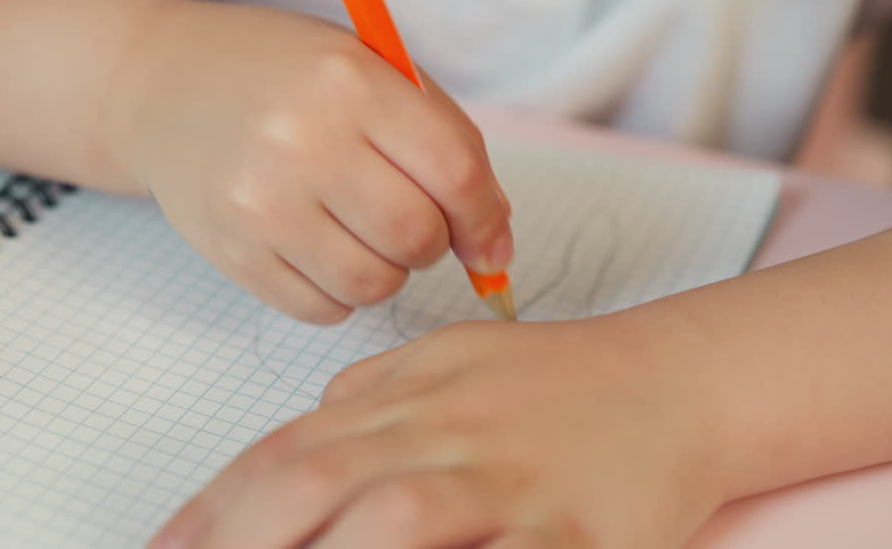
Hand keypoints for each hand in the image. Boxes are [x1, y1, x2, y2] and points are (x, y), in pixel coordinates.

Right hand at [110, 2, 511, 323]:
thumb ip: (443, 142)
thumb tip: (495, 243)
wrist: (166, 86)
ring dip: (387, 272)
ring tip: (362, 233)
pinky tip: (320, 248)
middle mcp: (302, 141)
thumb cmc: (285, 76)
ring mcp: (259, 202)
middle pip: (418, 238)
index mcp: (350, 81)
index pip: (455, 172)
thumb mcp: (369, 70)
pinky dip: (339, 292)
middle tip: (410, 221)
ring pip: (373, 284)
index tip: (488, 241)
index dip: (485, 219)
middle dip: (433, 244)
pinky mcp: (231, 251)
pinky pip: (322, 310)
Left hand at [150, 315, 728, 548]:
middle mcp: (447, 433)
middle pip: (322, 481)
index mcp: (410, 397)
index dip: (214, 508)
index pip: (288, 451)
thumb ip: (373, 390)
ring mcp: (510, 482)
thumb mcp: (452, 360)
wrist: (676, 381)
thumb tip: (306, 425)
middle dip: (242, 539)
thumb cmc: (560, 380)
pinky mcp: (573, 532)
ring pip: (401, 517)